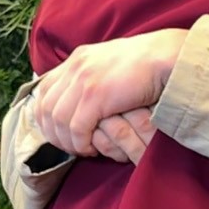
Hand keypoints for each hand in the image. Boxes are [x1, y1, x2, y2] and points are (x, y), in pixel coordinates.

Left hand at [34, 29, 186, 156]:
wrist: (165, 58)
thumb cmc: (146, 65)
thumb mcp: (111, 64)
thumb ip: (93, 75)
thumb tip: (81, 95)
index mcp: (77, 59)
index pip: (43, 90)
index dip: (45, 117)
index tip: (59, 132)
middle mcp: (75, 67)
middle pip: (45, 107)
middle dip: (53, 134)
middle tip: (69, 147)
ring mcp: (83, 80)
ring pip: (57, 121)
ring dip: (67, 142)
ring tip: (82, 150)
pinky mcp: (95, 95)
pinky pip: (76, 128)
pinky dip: (80, 143)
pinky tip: (91, 148)